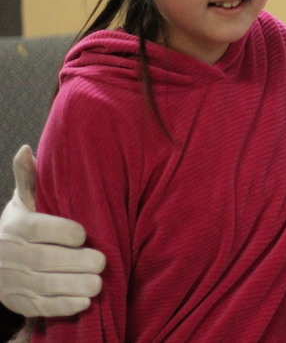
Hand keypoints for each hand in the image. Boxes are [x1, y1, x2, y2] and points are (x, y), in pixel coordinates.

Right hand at [0, 146, 104, 316]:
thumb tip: (25, 150)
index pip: (36, 229)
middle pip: (43, 261)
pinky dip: (63, 306)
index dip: (59, 232)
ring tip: (98, 283)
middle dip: (74, 262)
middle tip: (102, 261)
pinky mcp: (21, 302)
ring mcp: (14, 282)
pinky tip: (85, 302)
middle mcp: (10, 255)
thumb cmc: (23, 225)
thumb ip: (28, 178)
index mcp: (14, 227)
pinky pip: (41, 307)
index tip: (83, 234)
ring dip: (72, 286)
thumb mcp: (23, 201)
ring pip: (44, 285)